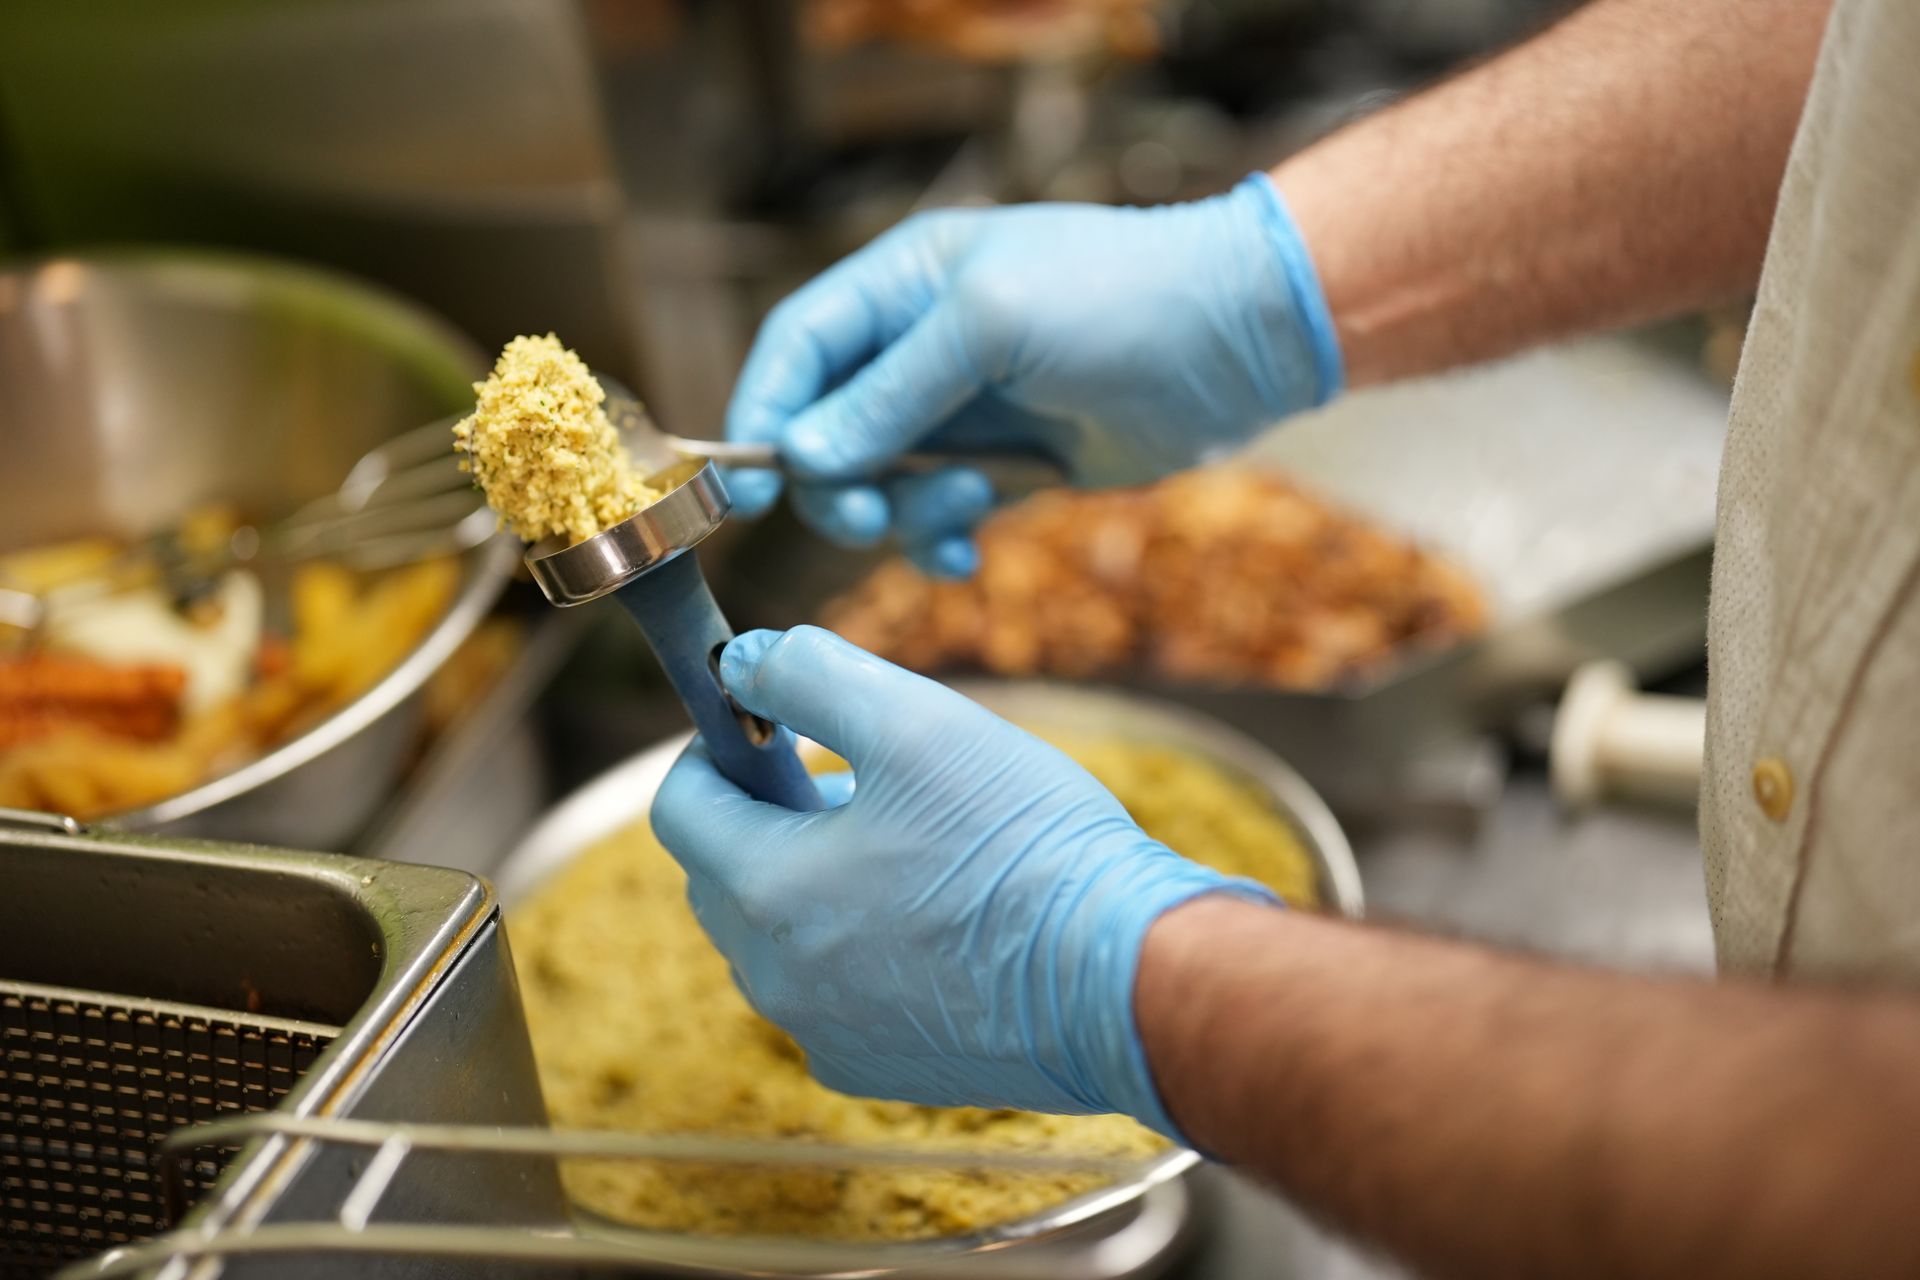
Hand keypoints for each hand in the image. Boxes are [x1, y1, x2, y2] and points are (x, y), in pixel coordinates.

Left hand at [650, 626, 1280, 1137]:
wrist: (1128, 982)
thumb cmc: (1027, 846)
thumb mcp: (918, 721)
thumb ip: (812, 674)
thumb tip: (746, 663)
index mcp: (766, 888)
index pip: (680, 806)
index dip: (719, 747)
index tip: (775, 723)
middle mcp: (776, 977)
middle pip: (721, 875)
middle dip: (770, 816)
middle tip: (862, 781)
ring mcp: (826, 1033)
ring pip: (777, 936)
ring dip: (813, 880)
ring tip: (915, 845)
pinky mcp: (880, 1069)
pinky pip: (831, 993)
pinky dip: (856, 947)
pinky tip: (939, 919)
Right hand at [723, 175, 1341, 576]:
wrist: (1238, 340)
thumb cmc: (1119, 299)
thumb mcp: (990, 326)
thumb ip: (890, 394)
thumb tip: (800, 459)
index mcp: (904, 284)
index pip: (798, 348)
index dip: (764, 412)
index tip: (751, 485)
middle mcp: (922, 347)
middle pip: (826, 430)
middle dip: (838, 483)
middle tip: (871, 514)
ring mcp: (965, 410)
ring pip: (880, 484)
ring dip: (905, 513)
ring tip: (967, 506)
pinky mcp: (1007, 464)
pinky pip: (938, 516)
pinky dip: (938, 543)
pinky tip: (966, 554)